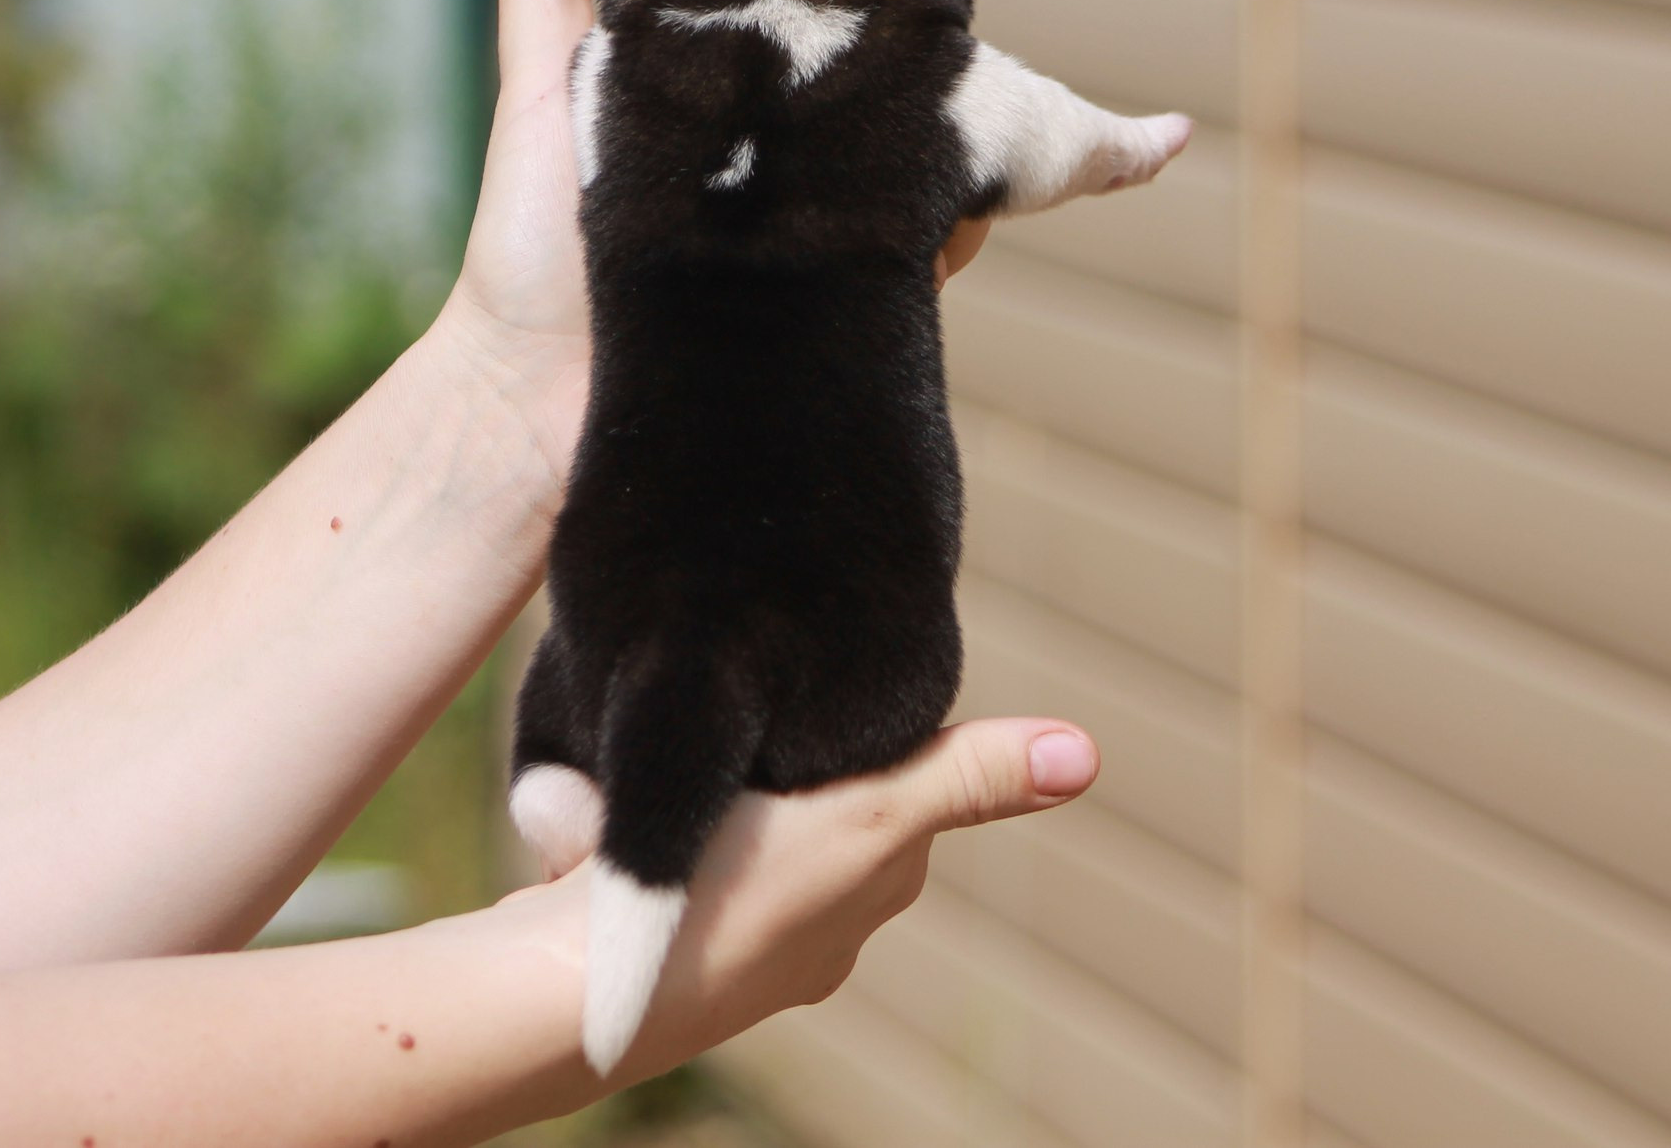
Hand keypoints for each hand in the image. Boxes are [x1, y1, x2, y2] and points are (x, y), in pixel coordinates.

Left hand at [435, 0, 994, 491]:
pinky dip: (937, 250)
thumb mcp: (545, 110)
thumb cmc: (524, 258)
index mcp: (727, 125)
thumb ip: (549, 11)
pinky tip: (933, 230)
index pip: (819, 58)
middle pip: (890, 122)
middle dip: (922, 92)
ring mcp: (815, 258)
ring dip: (937, 171)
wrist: (526, 402)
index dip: (862, 21)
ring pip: (922, 195)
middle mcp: (783, 187)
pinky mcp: (841, 326)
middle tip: (929, 65)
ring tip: (926, 147)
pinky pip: (915, 281)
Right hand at [490, 718, 1099, 1085]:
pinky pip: (677, 853)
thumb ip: (969, 778)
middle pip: (821, 796)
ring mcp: (744, 940)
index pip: (895, 774)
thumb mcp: (866, 815)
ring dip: (722, 791)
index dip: (860, 724)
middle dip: (788, 756)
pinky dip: (660, 826)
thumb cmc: (732, 896)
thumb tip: (1089, 754)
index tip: (817, 683)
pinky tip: (627, 816)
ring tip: (687, 759)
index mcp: (878, 884)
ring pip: (747, 824)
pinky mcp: (669, 936)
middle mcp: (823, 927)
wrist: (581, 988)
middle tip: (744, 714)